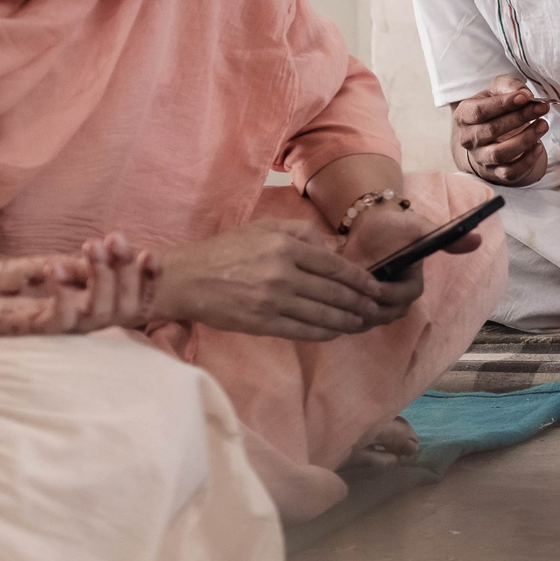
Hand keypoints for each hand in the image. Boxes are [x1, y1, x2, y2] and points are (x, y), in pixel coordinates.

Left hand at [0, 234, 161, 337]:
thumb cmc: (2, 287)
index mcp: (91, 303)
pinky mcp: (38, 331)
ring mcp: (63, 328)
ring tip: (90, 245)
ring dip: (100, 276)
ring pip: (101, 312)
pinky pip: (62, 319)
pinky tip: (55, 268)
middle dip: (125, 269)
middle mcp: (84, 319)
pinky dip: (64, 292)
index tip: (152, 252)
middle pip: (125, 304)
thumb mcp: (44, 265)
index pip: (134, 296)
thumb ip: (72, 263)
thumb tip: (103, 253)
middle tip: (114, 237)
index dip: (150, 279)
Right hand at [150, 217, 392, 340]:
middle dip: (360, 302)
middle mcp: (282, 273)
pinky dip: (324, 333)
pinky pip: (303, 331)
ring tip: (360, 322)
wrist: (184, 279)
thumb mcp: (263, 227)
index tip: (375, 287)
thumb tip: (332, 247)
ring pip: (322, 314)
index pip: (335, 266)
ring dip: (347, 320)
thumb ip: (300, 231)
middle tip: (375, 308)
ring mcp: (272, 300)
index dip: (360, 279)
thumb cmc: (225, 251)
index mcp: (285, 246)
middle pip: (334, 292)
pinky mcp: (262, 323)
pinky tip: (335, 332)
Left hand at [337, 196, 481, 326]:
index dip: (390, 294)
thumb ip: (446, 237)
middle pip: (388, 314)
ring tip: (337, 300)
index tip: (373, 285)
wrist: (368, 224)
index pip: (407, 296)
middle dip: (371, 308)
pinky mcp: (358, 305)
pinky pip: (352, 320)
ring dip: (354, 314)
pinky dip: (342, 317)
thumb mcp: (419, 227)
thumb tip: (478, 239)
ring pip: (369, 320)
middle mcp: (396, 297)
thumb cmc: (395, 225)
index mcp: (412, 282)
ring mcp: (377, 303)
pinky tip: (329, 304)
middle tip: (350, 296)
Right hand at [453, 74, 549, 186]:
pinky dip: (527, 160)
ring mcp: (481, 158)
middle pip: (492, 130)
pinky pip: (510, 172)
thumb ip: (509, 86)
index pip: (479, 111)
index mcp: (464, 116)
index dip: (503, 104)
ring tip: (543, 125)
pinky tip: (538, 146)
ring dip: (525, 139)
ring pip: (500, 153)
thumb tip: (525, 93)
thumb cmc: (494, 109)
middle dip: (520, 118)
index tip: (525, 97)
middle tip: (541, 108)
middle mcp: (468, 139)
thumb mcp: (497, 90)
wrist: (491, 134)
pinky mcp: (495, 172)